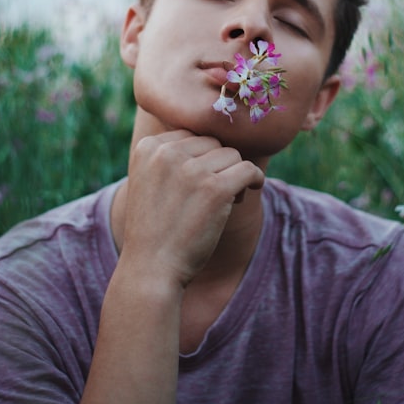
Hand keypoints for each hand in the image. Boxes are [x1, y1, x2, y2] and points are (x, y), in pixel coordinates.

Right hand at [118, 129, 263, 287]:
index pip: (191, 135)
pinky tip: (252, 188)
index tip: (198, 183)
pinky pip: (248, 169)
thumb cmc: (155, 228)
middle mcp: (167, 153)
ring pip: (232, 155)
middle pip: (213, 143)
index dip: (201, 158)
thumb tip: (212, 139)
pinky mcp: (215, 189)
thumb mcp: (149, 181)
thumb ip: (171, 157)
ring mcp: (191, 170)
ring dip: (234, 175)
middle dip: (218, 166)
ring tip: (223, 201)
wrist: (151, 268)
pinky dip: (255, 178)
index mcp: (148, 147)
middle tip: (212, 194)